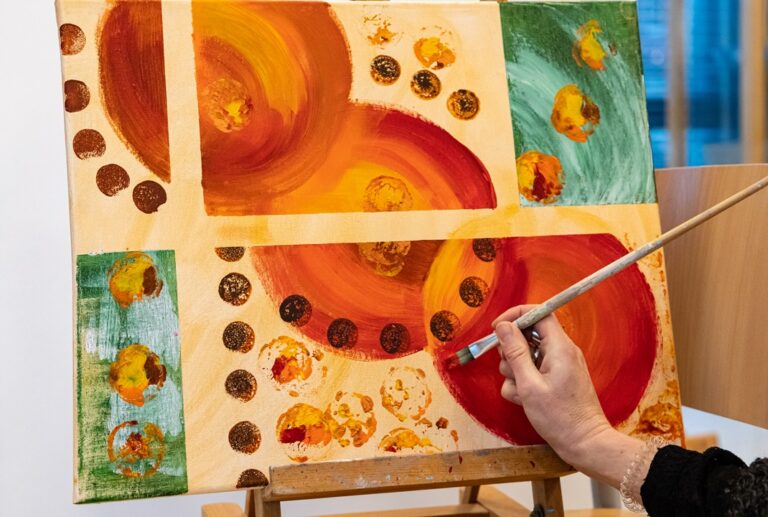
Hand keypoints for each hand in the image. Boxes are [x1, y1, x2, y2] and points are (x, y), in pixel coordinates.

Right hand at [494, 305, 643, 486]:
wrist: (584, 444)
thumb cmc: (559, 417)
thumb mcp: (529, 385)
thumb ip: (515, 352)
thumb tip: (502, 326)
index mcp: (559, 347)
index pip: (538, 313)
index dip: (515, 316)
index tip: (496, 329)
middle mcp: (561, 351)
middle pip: (528, 334)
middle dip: (511, 350)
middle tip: (509, 370)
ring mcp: (558, 366)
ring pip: (526, 355)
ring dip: (514, 371)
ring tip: (520, 392)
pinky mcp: (555, 379)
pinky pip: (532, 371)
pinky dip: (522, 383)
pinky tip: (523, 400)